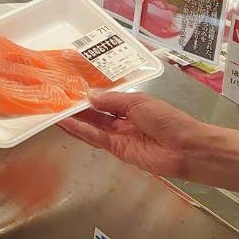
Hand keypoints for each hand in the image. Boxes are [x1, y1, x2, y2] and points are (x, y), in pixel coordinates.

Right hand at [58, 92, 206, 177]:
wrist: (184, 147)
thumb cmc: (166, 119)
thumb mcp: (138, 102)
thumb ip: (112, 101)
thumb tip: (90, 95)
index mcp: (131, 105)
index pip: (105, 100)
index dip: (89, 96)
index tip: (70, 89)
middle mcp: (122, 120)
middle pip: (96, 114)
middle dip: (78, 108)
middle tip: (56, 100)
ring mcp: (119, 136)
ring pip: (92, 126)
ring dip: (75, 120)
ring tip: (54, 111)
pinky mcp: (117, 150)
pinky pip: (96, 138)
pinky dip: (82, 131)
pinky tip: (67, 124)